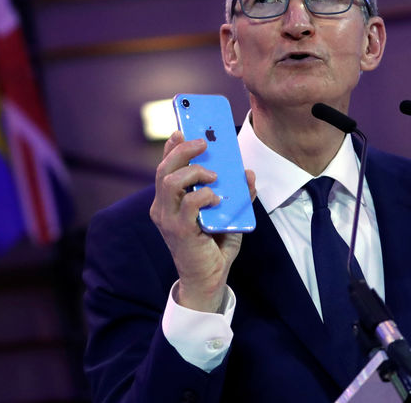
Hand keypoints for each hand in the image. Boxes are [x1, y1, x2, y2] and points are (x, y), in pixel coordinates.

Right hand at [150, 130, 256, 312]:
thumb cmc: (213, 245)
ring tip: (214, 176)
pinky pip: (189, 203)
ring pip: (170, 181)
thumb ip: (236, 194)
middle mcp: (162, 207)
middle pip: (164, 168)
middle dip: (183, 150)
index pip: (164, 167)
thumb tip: (248, 173)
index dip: (172, 147)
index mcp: (168, 201)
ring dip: (194, 171)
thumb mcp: (225, 214)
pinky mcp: (179, 231)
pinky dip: (205, 195)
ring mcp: (168, 219)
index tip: (183, 130)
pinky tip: (217, 198)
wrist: (208, 280)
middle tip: (203, 143)